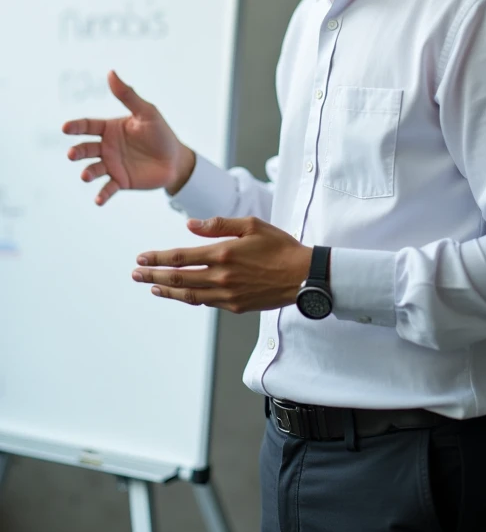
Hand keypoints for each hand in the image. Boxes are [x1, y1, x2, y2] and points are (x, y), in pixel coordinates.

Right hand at [62, 70, 194, 205]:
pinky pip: (107, 189)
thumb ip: (128, 95)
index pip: (87, 126)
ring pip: (93, 169)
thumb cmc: (161, 133)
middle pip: (85, 148)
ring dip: (87, 172)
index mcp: (109, 128)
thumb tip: (111, 72)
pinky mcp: (120, 181)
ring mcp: (112, 165)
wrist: (176, 159)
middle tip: (72, 154)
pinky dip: (101, 195)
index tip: (66, 128)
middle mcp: (106, 147)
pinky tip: (98, 200)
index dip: (76, 127)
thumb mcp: (146, 112)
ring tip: (86, 175)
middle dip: (77, 151)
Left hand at [132, 215, 312, 312]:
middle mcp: (221, 277)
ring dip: (167, 290)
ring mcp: (228, 294)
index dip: (157, 258)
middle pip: (178, 278)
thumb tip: (189, 225)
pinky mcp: (236, 306)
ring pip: (189, 294)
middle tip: (136, 274)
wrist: (303, 276)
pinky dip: (189, 297)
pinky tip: (181, 293)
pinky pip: (206, 302)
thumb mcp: (251, 225)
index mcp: (223, 253)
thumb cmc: (279, 246)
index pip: (180, 257)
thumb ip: (218, 224)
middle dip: (153, 275)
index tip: (141, 257)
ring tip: (152, 286)